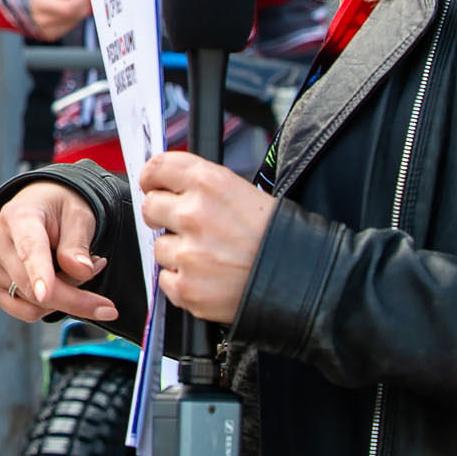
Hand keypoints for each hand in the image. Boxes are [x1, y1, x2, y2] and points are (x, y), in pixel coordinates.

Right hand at [0, 182, 116, 325]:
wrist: (37, 209)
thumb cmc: (58, 211)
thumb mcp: (79, 216)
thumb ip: (78, 244)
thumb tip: (82, 272)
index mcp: (18, 216)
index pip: (29, 249)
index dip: (38, 272)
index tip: (46, 293)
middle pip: (34, 288)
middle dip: (75, 297)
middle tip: (103, 285)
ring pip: (33, 305)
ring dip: (63, 298)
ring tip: (72, 270)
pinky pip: (25, 312)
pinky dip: (48, 306)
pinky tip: (56, 283)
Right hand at [25, 0, 90, 40]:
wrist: (16, 1)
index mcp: (41, 4)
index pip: (68, 8)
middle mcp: (43, 21)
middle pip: (75, 15)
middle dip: (82, 2)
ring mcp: (46, 30)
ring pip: (74, 21)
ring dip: (78, 9)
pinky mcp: (50, 36)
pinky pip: (69, 27)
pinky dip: (72, 17)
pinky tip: (64, 8)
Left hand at [137, 152, 276, 325]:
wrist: (305, 280)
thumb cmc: (278, 236)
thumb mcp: (244, 193)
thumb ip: (203, 187)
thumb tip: (168, 186)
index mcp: (210, 183)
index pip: (158, 168)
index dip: (152, 177)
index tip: (152, 184)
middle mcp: (195, 214)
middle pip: (150, 207)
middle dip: (162, 216)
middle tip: (185, 226)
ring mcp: (189, 253)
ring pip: (159, 247)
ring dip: (177, 252)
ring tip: (211, 257)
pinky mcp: (187, 287)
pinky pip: (166, 279)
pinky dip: (183, 281)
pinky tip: (210, 278)